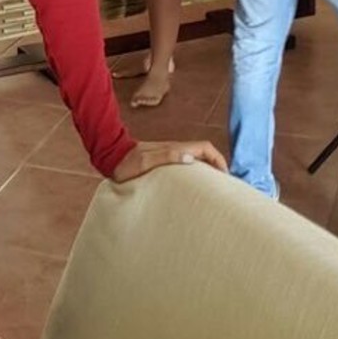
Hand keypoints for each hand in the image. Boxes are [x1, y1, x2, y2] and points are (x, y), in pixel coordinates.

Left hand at [111, 139, 227, 182]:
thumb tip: (190, 158)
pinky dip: (195, 175)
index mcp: (175, 148)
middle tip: (224, 186)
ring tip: (212, 190)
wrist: (111, 159)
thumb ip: (166, 156)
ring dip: (207, 171)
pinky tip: (192, 190)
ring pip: (196, 161)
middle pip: (204, 154)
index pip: (205, 147)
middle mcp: (175, 150)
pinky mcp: (165, 163)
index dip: (218, 159)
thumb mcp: (145, 161)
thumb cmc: (127, 163)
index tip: (225, 175)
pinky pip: (186, 166)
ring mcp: (170, 156)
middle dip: (216, 166)